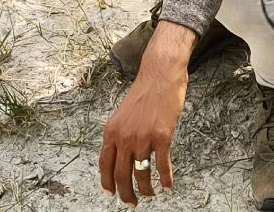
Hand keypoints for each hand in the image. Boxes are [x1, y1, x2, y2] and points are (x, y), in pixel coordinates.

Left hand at [100, 22, 194, 205]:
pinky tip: (168, 186)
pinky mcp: (162, 136)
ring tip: (151, 194)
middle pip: (121, 175)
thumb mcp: (123, 114)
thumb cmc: (144, 93)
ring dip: (146, 190)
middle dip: (126, 193)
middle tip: (132, 203)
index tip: (111, 193)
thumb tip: (120, 157)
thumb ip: (120, 134)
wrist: (160, 75)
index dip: (107, 182)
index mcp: (112, 130)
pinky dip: (166, 179)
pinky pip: (162, 166)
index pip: (105, 164)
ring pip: (141, 174)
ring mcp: (143, 137)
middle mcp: (124, 136)